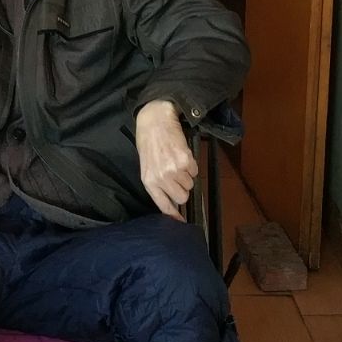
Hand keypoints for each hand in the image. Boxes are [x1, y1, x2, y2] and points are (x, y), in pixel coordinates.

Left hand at [135, 99, 196, 219]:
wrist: (155, 120)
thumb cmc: (149, 142)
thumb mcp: (147, 165)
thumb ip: (156, 182)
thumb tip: (171, 198)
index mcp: (149, 181)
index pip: (164, 205)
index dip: (174, 215)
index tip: (181, 221)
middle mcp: (161, 178)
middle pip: (182, 197)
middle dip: (183, 189)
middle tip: (178, 176)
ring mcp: (174, 170)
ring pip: (190, 184)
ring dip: (187, 175)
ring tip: (177, 161)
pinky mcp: (185, 161)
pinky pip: (195, 171)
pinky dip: (192, 165)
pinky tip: (182, 154)